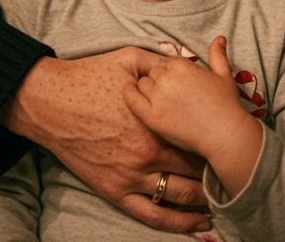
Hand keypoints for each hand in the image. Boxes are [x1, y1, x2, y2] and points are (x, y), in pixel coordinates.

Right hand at [0, 49, 209, 232]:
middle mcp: (147, 153)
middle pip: (192, 169)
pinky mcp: (115, 192)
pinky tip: (194, 225)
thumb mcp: (129, 59)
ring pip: (178, 196)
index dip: (215, 142)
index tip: (229, 142)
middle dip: (214, 174)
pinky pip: (151, 214)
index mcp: (155, 121)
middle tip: (233, 175)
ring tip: (222, 202)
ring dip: (202, 202)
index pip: (196, 137)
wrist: (51, 103)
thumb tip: (185, 60)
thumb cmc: (89, 78)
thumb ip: (160, 62)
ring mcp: (131, 176)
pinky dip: (176, 224)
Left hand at [135, 37, 262, 197]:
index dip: (171, 73)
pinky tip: (131, 94)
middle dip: (160, 81)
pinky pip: (132, 99)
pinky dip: (130, 94)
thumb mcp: (224, 75)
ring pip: (143, 84)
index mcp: (182, 66)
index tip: (177, 83)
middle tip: (171, 94)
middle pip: (153, 72)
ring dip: (149, 89)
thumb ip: (217, 55)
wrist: (223, 134)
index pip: (166, 62)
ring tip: (159, 100)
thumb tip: (219, 38)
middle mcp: (168, 78)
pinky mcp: (152, 117)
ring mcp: (158, 97)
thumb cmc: (226, 105)